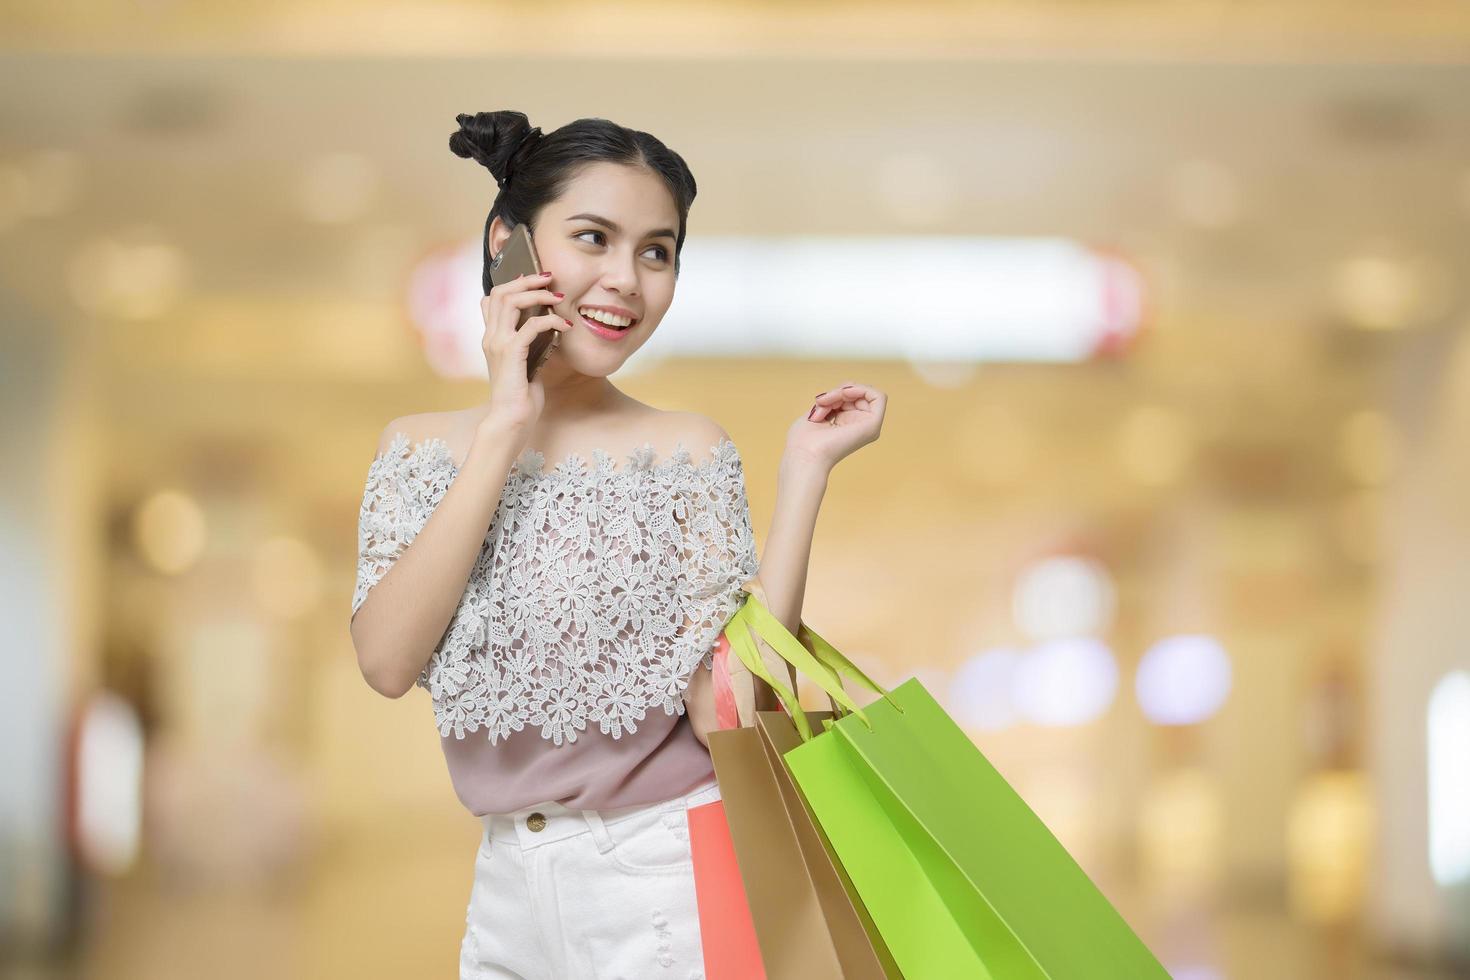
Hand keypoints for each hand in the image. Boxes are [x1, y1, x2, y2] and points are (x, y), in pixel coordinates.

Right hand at [480, 270, 570, 432]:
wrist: (511, 419)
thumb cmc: (520, 395)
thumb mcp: (523, 362)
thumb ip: (527, 343)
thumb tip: (543, 326)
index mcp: (491, 337)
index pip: (491, 298)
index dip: (512, 284)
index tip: (535, 281)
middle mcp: (491, 336)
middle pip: (500, 292)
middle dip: (527, 281)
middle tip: (549, 279)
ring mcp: (498, 344)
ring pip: (511, 301)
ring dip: (538, 295)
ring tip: (558, 297)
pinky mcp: (511, 353)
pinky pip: (531, 325)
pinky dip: (550, 321)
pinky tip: (565, 326)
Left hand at [784, 381, 885, 471]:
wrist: (804, 456)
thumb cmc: (803, 441)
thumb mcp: (819, 411)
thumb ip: (834, 399)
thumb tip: (848, 387)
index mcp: (848, 425)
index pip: (851, 397)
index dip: (837, 392)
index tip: (820, 400)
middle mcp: (860, 426)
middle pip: (858, 394)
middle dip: (838, 392)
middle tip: (821, 402)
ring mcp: (868, 427)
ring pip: (865, 393)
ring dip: (842, 392)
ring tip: (826, 405)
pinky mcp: (873, 425)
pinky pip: (879, 396)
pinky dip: (861, 389)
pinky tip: (844, 395)